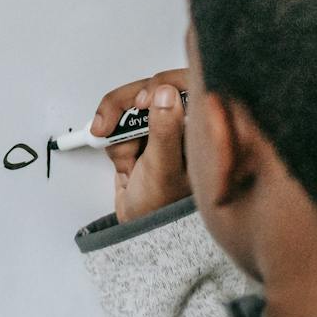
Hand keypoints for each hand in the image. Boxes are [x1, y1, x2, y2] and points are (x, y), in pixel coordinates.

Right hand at [91, 69, 191, 222]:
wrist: (139, 233)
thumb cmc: (163, 209)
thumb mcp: (165, 171)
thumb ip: (166, 132)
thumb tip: (165, 94)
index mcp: (205, 128)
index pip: (188, 83)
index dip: (162, 83)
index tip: (144, 99)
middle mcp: (185, 123)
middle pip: (151, 88)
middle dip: (125, 107)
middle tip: (111, 123)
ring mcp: (162, 129)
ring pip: (130, 105)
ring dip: (117, 129)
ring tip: (126, 157)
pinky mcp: (142, 136)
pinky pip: (120, 123)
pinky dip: (114, 141)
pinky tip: (125, 161)